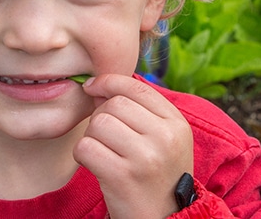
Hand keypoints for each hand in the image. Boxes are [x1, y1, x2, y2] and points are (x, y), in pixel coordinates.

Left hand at [73, 74, 193, 218]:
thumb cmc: (157, 177)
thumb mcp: (164, 140)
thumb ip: (139, 110)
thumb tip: (98, 85)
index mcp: (177, 124)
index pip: (135, 87)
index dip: (108, 82)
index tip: (92, 88)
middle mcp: (165, 137)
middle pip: (113, 104)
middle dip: (101, 118)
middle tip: (108, 140)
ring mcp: (145, 157)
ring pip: (97, 124)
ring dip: (92, 138)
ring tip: (106, 155)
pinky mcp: (122, 176)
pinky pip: (85, 147)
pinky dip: (83, 156)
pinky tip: (97, 167)